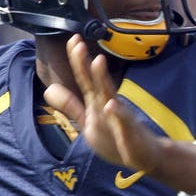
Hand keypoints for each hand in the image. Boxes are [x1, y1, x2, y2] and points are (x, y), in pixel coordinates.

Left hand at [43, 35, 166, 172]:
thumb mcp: (89, 120)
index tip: (72, 40)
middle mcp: (107, 105)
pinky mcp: (129, 133)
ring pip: (109, 97)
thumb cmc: (116, 137)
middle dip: (85, 63)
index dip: (77, 61)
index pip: (84, 79)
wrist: (146, 155)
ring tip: (98, 61)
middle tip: (78, 42)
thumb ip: (70, 105)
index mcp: (97, 103)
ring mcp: (119, 118)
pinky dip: (118, 114)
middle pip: (94, 82)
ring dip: (103, 79)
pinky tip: (111, 106)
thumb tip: (49, 89)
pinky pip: (123, 123)